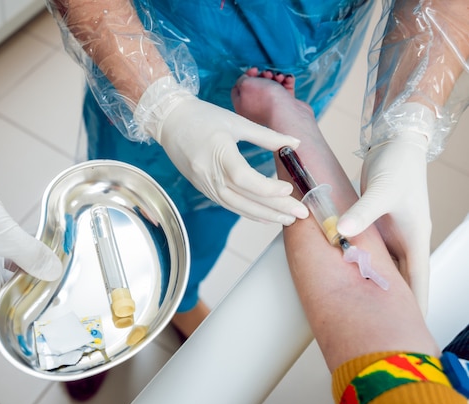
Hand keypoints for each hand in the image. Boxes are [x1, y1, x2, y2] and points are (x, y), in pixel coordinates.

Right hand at [0, 134, 61, 308]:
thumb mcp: (1, 234)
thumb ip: (29, 255)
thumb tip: (53, 272)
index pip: (10, 305)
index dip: (34, 300)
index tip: (58, 287)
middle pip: (9, 287)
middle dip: (34, 277)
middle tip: (61, 266)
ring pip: (3, 267)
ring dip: (26, 260)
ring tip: (50, 251)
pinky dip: (13, 246)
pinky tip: (26, 236)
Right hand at [135, 77, 307, 223]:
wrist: (169, 121)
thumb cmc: (203, 117)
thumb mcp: (236, 121)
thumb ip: (267, 136)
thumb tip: (296, 143)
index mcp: (218, 151)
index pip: (244, 177)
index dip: (267, 187)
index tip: (288, 188)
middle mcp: (209, 173)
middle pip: (244, 197)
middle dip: (275, 208)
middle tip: (300, 214)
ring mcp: (204, 184)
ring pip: (237, 205)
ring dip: (264, 215)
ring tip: (288, 220)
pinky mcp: (203, 188)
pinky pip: (228, 204)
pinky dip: (248, 212)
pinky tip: (265, 217)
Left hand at [337, 133, 430, 311]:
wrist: (396, 144)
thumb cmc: (398, 167)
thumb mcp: (381, 192)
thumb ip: (361, 214)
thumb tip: (340, 234)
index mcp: (414, 239)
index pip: (418, 281)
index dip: (415, 305)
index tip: (410, 329)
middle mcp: (405, 240)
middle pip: (401, 279)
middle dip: (393, 302)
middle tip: (377, 324)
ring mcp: (391, 233)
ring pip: (384, 265)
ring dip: (375, 282)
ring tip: (361, 306)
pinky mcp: (377, 224)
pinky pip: (370, 249)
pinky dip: (361, 261)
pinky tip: (348, 271)